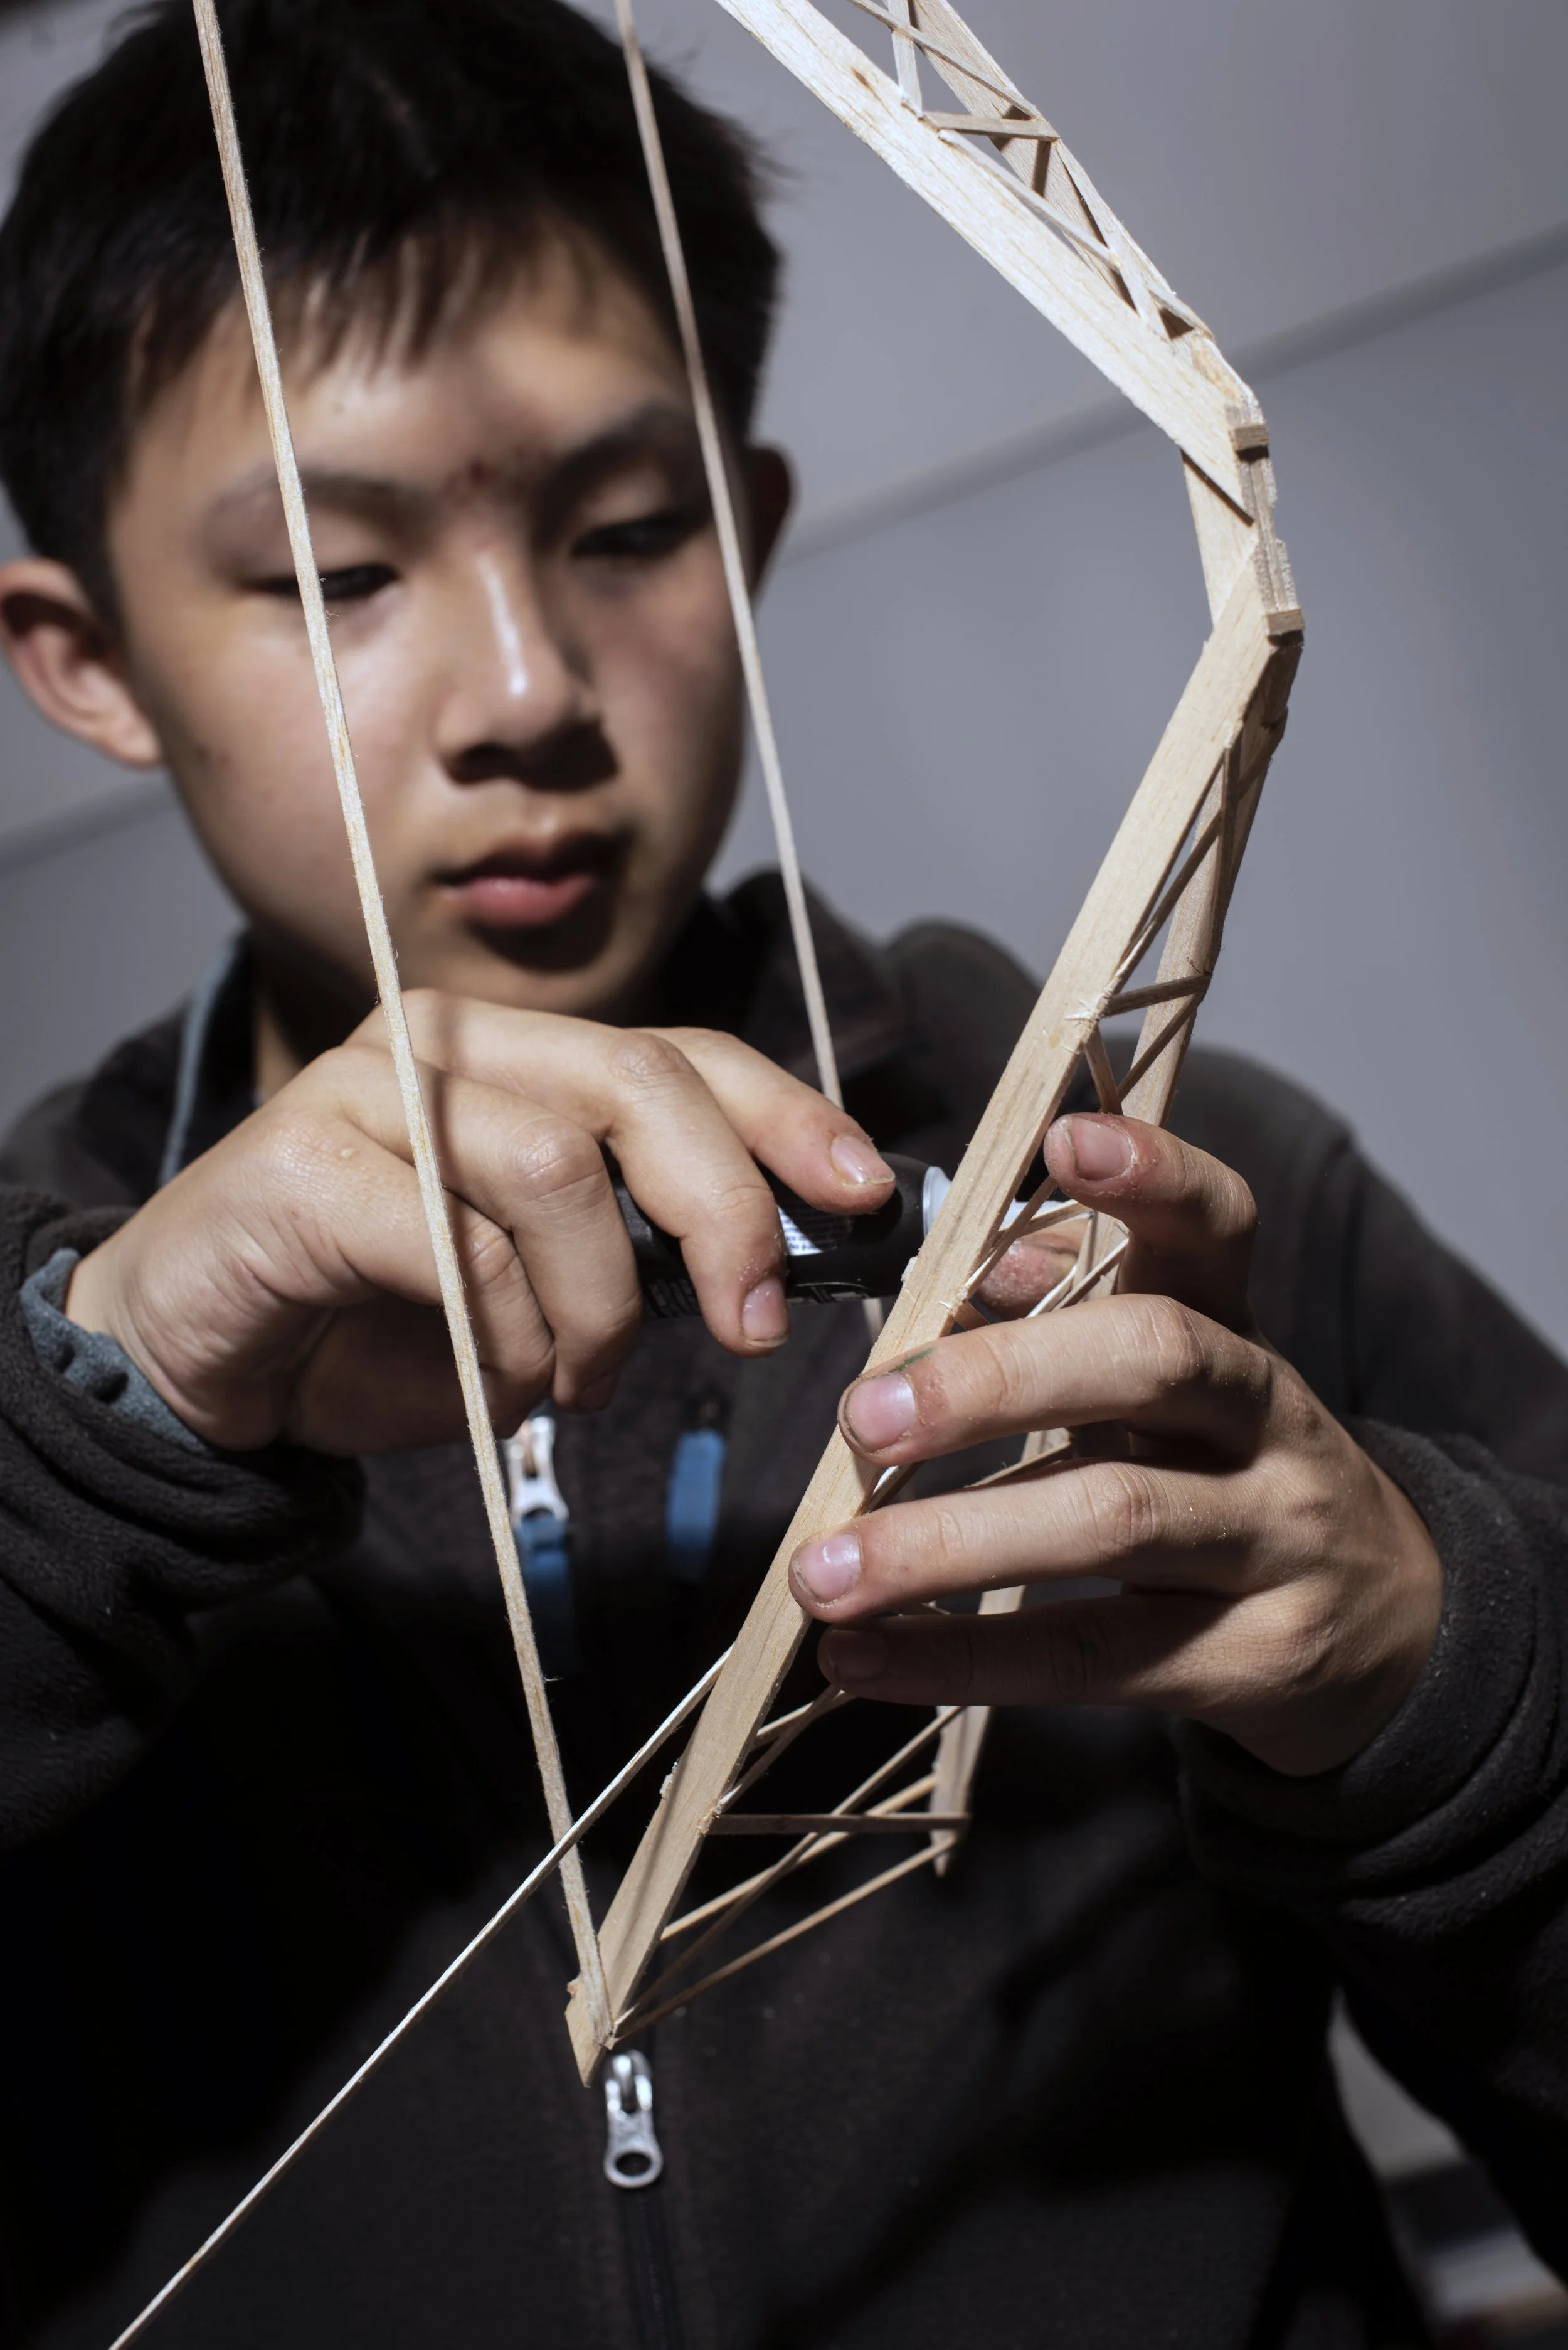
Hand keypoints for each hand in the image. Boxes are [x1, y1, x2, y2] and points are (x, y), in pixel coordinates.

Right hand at [66, 996, 892, 1455]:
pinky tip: (492, 1383)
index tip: (865, 1192)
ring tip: (574, 1382)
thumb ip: (642, 1248)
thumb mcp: (547, 1287)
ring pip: (560, 1171)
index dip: (788, 1116)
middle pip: (641, 1085)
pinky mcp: (304, 1161)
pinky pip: (457, 1245)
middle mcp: (445, 1042)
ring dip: (597, 1308)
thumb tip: (782, 1258)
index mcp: (518, 1054)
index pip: (685, 1052)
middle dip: (725, 1213)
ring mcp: (367, 1088)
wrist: (199, 1366)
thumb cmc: (382, 1324)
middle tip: (751, 1326)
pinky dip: (499, 1337)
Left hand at [791, 1113, 1442, 1776]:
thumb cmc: (1217, 1468)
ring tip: (822, 1574)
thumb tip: (970, 1269)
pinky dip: (961, 1660)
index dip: (1154, 1175)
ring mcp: (1273, 1538)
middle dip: (997, 1379)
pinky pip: (1094, 1656)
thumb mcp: (1163, 1377)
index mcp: (1232, 1322)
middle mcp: (1269, 1415)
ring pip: (1114, 1520)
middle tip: (861, 1417)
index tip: (1066, 1138)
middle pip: (1154, 1360)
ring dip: (947, 1546)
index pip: (1217, 1226)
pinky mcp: (1252, 1658)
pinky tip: (860, 1659)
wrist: (1383, 1625)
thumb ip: (1065, 1304)